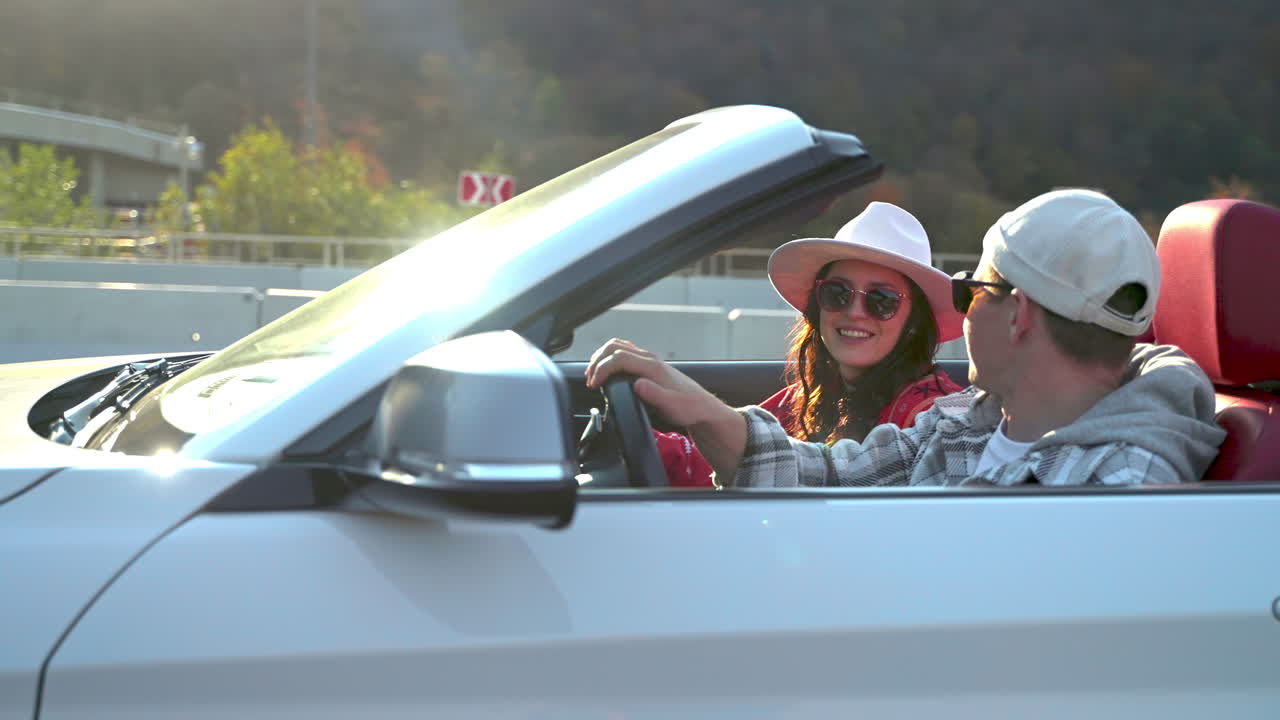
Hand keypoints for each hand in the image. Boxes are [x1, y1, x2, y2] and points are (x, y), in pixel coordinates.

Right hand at [585, 339, 747, 482]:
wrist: (702, 407)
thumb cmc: (688, 408)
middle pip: (615, 347)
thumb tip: (638, 385)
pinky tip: (607, 371)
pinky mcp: (649, 364)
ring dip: (602, 357)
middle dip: (597, 360)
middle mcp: (650, 359)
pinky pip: (625, 352)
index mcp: (652, 367)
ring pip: (619, 346)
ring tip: (593, 374)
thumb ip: (654, 395)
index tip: (593, 384)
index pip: (619, 358)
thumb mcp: (672, 406)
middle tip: (589, 379)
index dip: (602, 369)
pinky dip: (610, 358)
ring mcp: (649, 359)